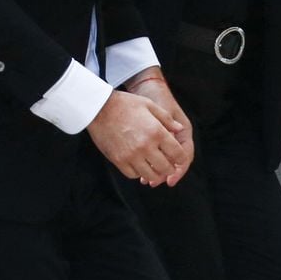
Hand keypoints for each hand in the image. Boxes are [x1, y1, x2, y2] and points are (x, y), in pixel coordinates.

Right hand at [125, 67, 193, 186]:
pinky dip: (139, 172)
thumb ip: (167, 119)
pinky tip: (139, 165)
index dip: (181, 158)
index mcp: (156, 132)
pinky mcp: (119, 161)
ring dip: (155, 173)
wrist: (99, 108)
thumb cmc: (125, 104)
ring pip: (151, 175)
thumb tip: (180, 129)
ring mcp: (132, 155)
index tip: (179, 158)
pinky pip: (133, 175)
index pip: (177, 153)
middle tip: (169, 165)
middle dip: (170, 168)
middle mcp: (146, 146)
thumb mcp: (149, 105)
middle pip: (166, 168)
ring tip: (155, 167)